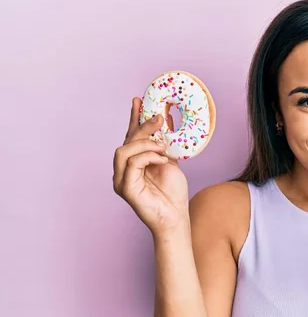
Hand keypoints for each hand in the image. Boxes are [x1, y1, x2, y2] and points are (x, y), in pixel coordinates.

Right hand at [112, 97, 188, 234]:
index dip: (133, 118)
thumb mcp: (170, 161)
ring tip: (163, 148)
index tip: (139, 100)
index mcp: (133, 163)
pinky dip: (147, 157)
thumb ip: (164, 144)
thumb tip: (165, 120)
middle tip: (160, 118)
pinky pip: (131, 164)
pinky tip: (161, 159)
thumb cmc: (173, 193)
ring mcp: (121, 180)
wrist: (176, 217)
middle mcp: (123, 171)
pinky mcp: (125, 188)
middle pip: (127, 141)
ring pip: (124, 150)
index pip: (130, 137)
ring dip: (145, 144)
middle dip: (142, 127)